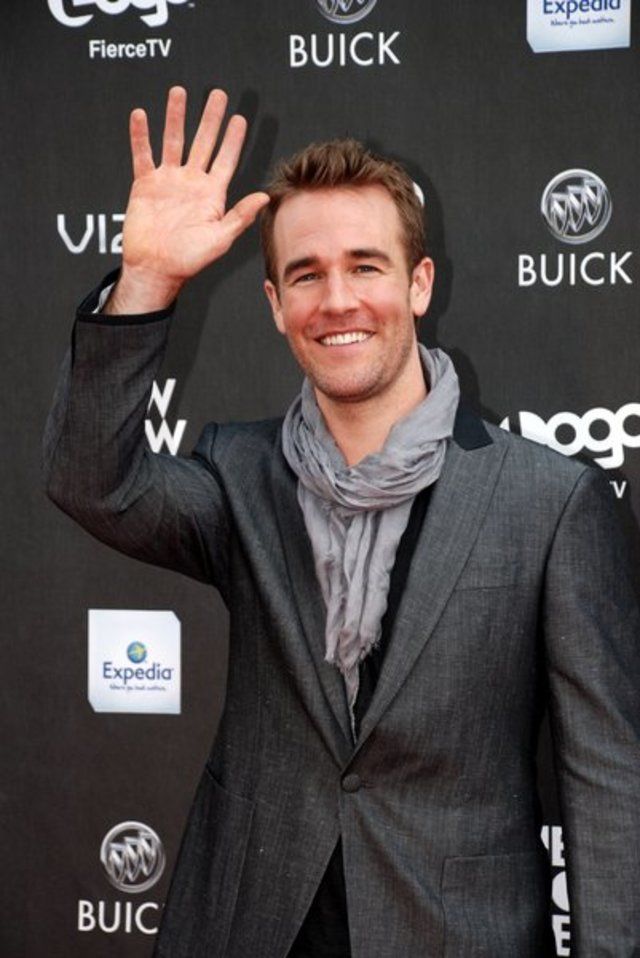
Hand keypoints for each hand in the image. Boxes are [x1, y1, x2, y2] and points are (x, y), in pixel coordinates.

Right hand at [104, 86, 269, 313]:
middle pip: (203, 142)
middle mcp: (191, 183)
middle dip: (210, 118)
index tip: (240, 118)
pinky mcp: (145, 184)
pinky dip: (140, 136)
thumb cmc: (189, 260)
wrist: (156, 269)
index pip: (226, 160)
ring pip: (173, 141)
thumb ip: (241, 216)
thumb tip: (265, 197)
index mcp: (212, 195)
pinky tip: (141, 115)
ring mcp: (168, 181)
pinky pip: (142, 155)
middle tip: (218, 94)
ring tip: (179, 92)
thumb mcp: (220, 239)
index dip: (233, 139)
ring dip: (176, 117)